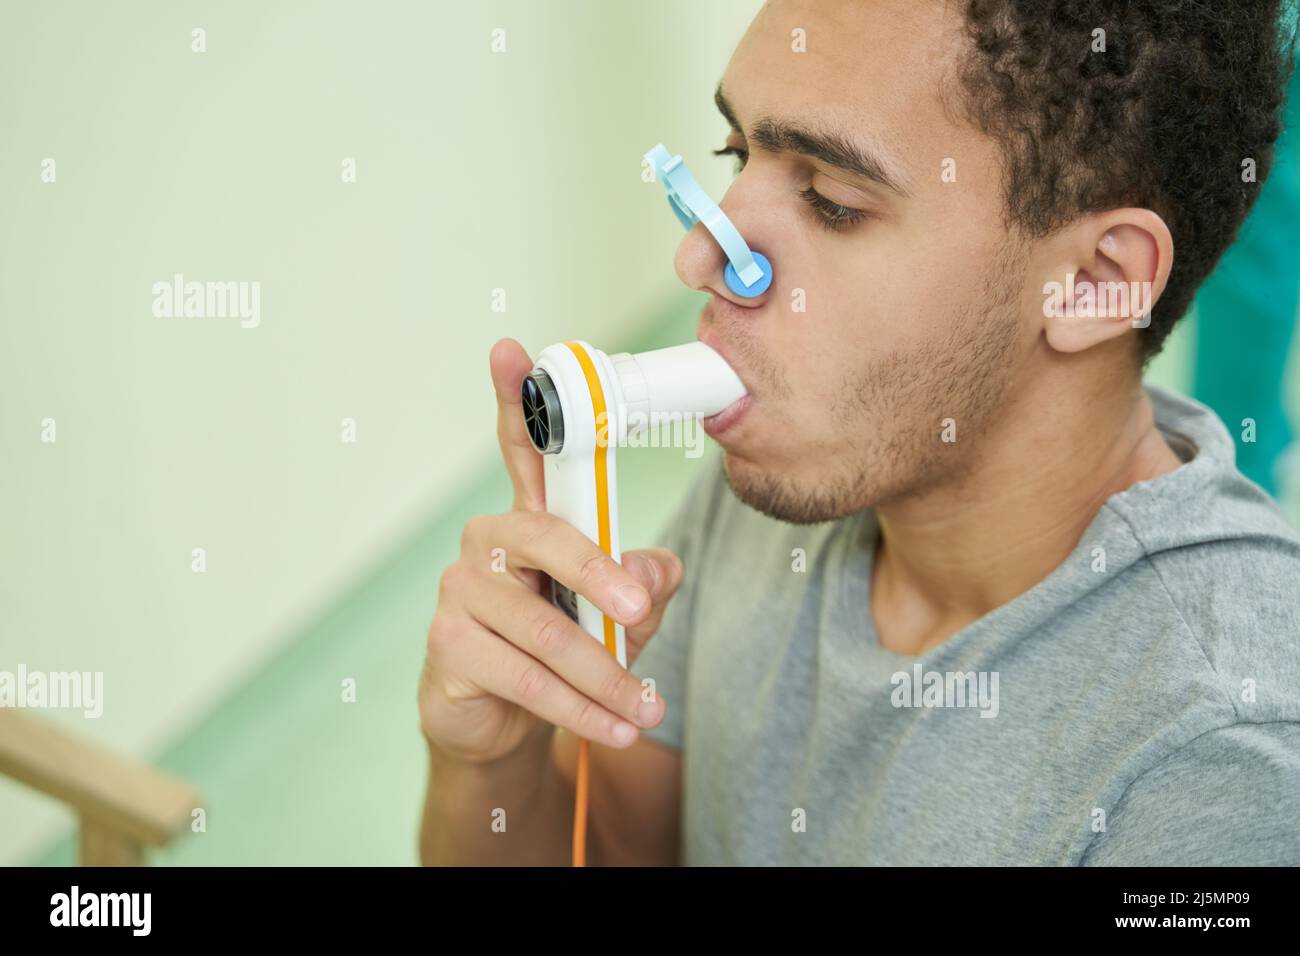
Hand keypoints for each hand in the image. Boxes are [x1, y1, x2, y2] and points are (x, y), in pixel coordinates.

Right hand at [418, 338, 683, 765]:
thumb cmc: (562, 651)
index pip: (521, 450)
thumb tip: (656, 569)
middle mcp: (488, 543)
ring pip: (543, 628)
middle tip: (640, 608)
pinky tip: (613, 726)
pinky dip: (577, 709)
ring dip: (602, 675)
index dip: (517, 399)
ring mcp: (460, 592)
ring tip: (645, 708)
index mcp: (531, 520)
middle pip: (547, 540)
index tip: (512, 348)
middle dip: (601, 577)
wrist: (502, 724)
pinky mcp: (447, 646)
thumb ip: (643, 587)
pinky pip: (523, 677)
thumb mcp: (618, 616)